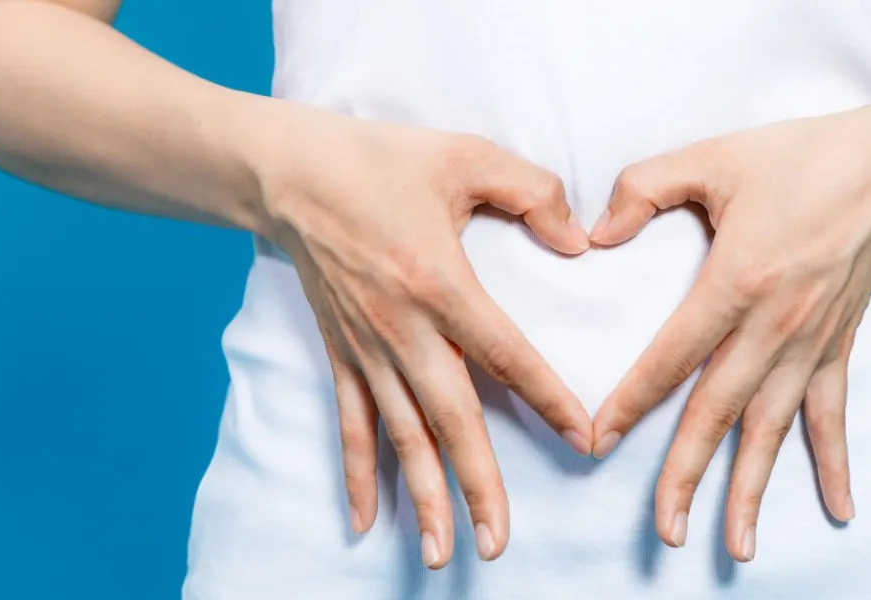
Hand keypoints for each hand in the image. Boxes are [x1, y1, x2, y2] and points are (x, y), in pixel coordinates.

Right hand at [247, 101, 593, 568]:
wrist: (288, 172)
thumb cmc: (379, 159)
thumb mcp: (466, 156)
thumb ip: (533, 192)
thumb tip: (578, 240)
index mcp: (439, 282)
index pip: (506, 354)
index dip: (547, 399)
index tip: (583, 439)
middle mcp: (402, 328)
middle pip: (449, 419)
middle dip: (477, 484)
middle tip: (498, 542)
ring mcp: (367, 348)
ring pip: (401, 435)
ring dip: (423, 497)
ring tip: (444, 552)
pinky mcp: (340, 353)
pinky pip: (351, 423)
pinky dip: (358, 473)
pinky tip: (366, 521)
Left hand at [589, 101, 870, 560]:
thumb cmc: (800, 158)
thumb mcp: (714, 156)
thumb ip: (644, 188)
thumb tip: (595, 234)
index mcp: (738, 280)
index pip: (672, 356)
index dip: (631, 402)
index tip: (597, 441)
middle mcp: (776, 325)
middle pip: (720, 412)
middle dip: (688, 475)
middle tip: (665, 531)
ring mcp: (811, 343)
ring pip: (773, 428)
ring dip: (753, 489)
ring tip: (736, 546)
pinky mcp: (838, 347)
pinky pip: (833, 414)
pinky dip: (834, 463)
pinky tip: (839, 511)